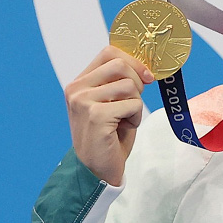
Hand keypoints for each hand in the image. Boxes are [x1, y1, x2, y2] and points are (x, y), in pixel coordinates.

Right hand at [64, 45, 154, 185]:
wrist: (97, 170)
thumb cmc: (108, 136)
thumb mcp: (111, 103)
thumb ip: (119, 81)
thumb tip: (145, 65)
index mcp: (80, 82)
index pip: (109, 52)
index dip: (133, 60)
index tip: (146, 76)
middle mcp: (77, 89)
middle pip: (121, 64)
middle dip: (137, 83)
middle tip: (132, 103)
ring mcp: (84, 101)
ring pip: (129, 85)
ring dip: (136, 104)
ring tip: (125, 119)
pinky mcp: (96, 115)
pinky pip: (133, 104)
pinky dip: (136, 117)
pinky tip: (124, 128)